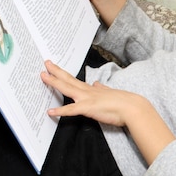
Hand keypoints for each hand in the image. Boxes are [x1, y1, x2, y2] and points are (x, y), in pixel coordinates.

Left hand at [41, 60, 175, 163]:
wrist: (132, 107)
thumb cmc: (124, 102)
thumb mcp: (110, 93)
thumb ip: (102, 89)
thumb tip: (97, 84)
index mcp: (92, 89)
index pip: (74, 80)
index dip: (63, 74)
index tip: (54, 67)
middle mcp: (88, 91)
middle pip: (68, 80)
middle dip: (55, 71)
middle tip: (45, 63)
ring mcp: (87, 99)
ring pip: (67, 89)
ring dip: (54, 83)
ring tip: (43, 77)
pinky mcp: (88, 108)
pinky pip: (72, 110)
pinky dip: (60, 111)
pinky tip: (50, 111)